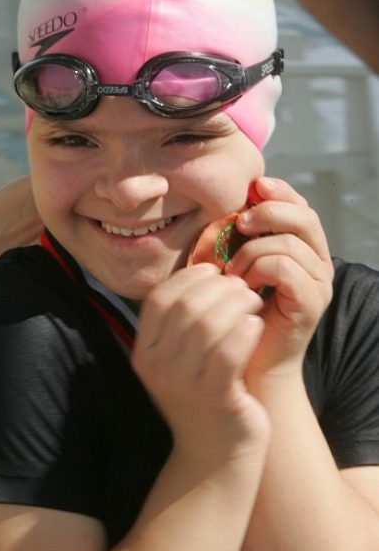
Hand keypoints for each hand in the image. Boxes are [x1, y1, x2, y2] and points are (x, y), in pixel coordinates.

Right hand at [132, 264, 269, 468]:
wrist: (215, 455)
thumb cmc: (202, 396)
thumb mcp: (179, 360)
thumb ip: (183, 321)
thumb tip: (206, 270)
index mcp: (144, 353)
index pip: (158, 299)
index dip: (187, 277)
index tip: (214, 270)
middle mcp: (157, 368)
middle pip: (185, 306)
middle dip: (219, 287)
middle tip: (242, 286)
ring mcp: (184, 384)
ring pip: (208, 323)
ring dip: (237, 303)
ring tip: (254, 301)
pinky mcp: (215, 397)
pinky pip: (230, 351)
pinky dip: (245, 330)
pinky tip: (256, 325)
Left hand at [228, 177, 332, 377]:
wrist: (249, 363)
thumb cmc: (239, 313)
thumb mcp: (240, 265)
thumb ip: (244, 238)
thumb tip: (234, 202)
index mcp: (304, 249)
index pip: (301, 207)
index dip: (280, 191)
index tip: (253, 186)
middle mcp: (319, 263)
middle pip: (304, 217)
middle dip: (268, 212)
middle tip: (239, 223)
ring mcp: (318, 284)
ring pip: (290, 243)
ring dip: (253, 250)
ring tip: (231, 270)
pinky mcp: (311, 303)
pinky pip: (286, 269)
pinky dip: (258, 269)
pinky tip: (242, 284)